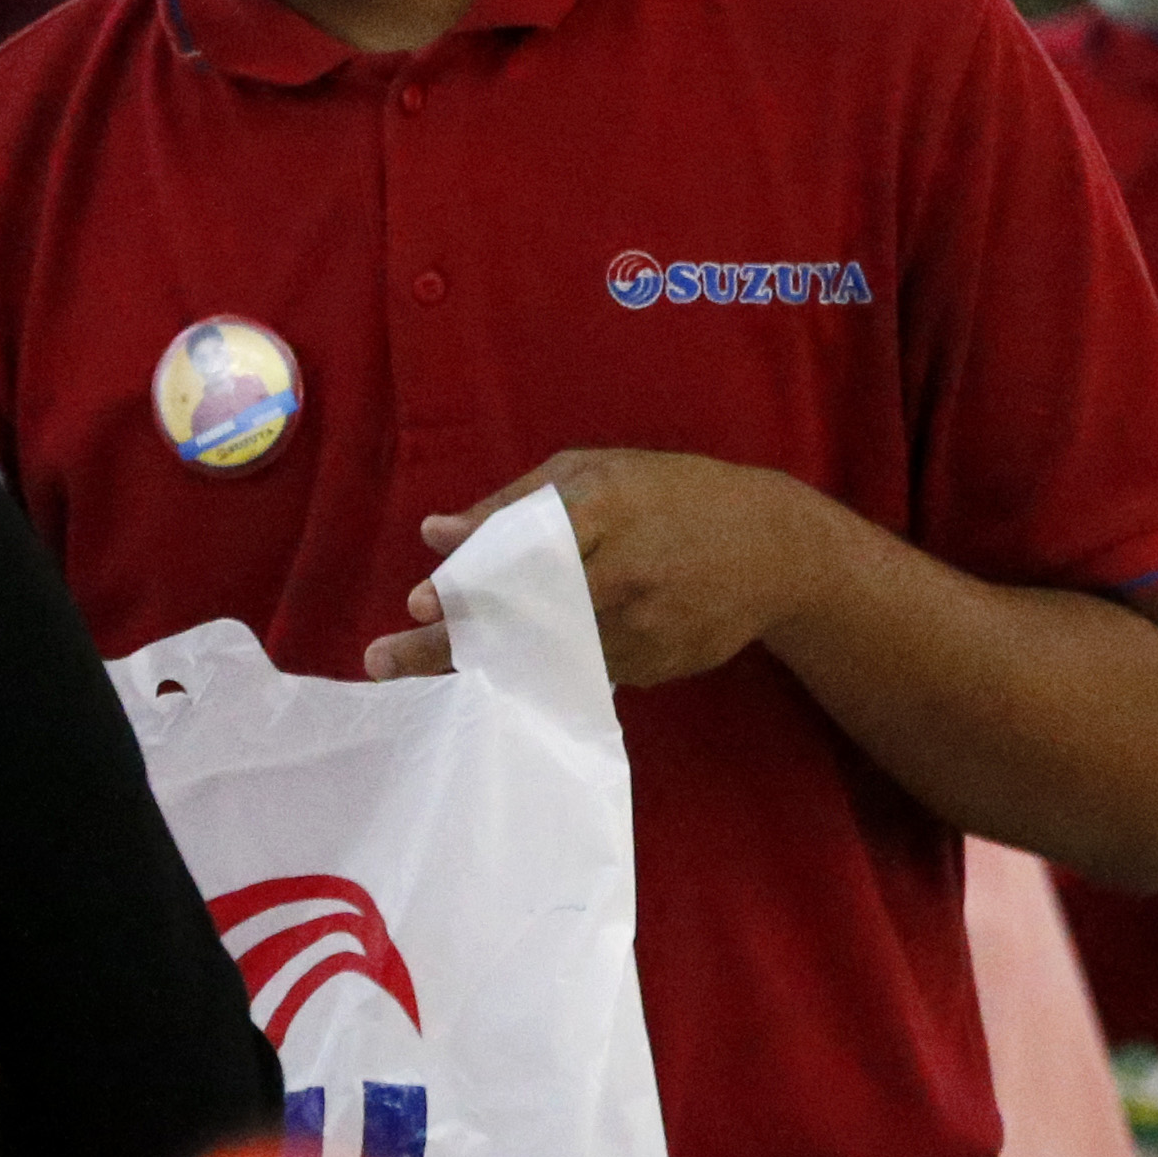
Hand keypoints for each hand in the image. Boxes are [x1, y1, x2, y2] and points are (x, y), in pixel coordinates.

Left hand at [363, 449, 846, 687]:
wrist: (775, 548)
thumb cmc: (671, 495)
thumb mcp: (597, 473)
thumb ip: (514, 503)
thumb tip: (434, 532)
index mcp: (606, 508)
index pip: (525, 547)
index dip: (471, 577)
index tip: (417, 600)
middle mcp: (623, 571)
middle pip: (523, 613)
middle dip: (450, 642)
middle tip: (383, 660)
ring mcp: (643, 626)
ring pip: (545, 655)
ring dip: (482, 668)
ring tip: (420, 678)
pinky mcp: (656, 666)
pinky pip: (580, 673)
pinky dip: (536, 676)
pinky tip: (498, 683)